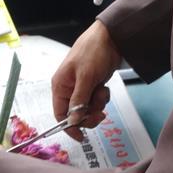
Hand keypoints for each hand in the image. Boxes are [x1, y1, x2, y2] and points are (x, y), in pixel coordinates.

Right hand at [52, 20, 120, 140]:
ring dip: (97, 104)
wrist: (112, 37)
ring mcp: (82, 87)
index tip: (81, 136)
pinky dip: (102, 97)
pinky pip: (96, 100)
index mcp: (60, 86)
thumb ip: (79, 101)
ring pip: (88, 108)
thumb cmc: (93, 52)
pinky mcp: (93, 85)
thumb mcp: (86, 77)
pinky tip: (104, 87)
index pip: (59, 114)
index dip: (69, 126)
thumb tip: (73, 121)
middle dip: (88, 115)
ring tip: (102, 92)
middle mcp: (69, 89)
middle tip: (100, 114)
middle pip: (75, 114)